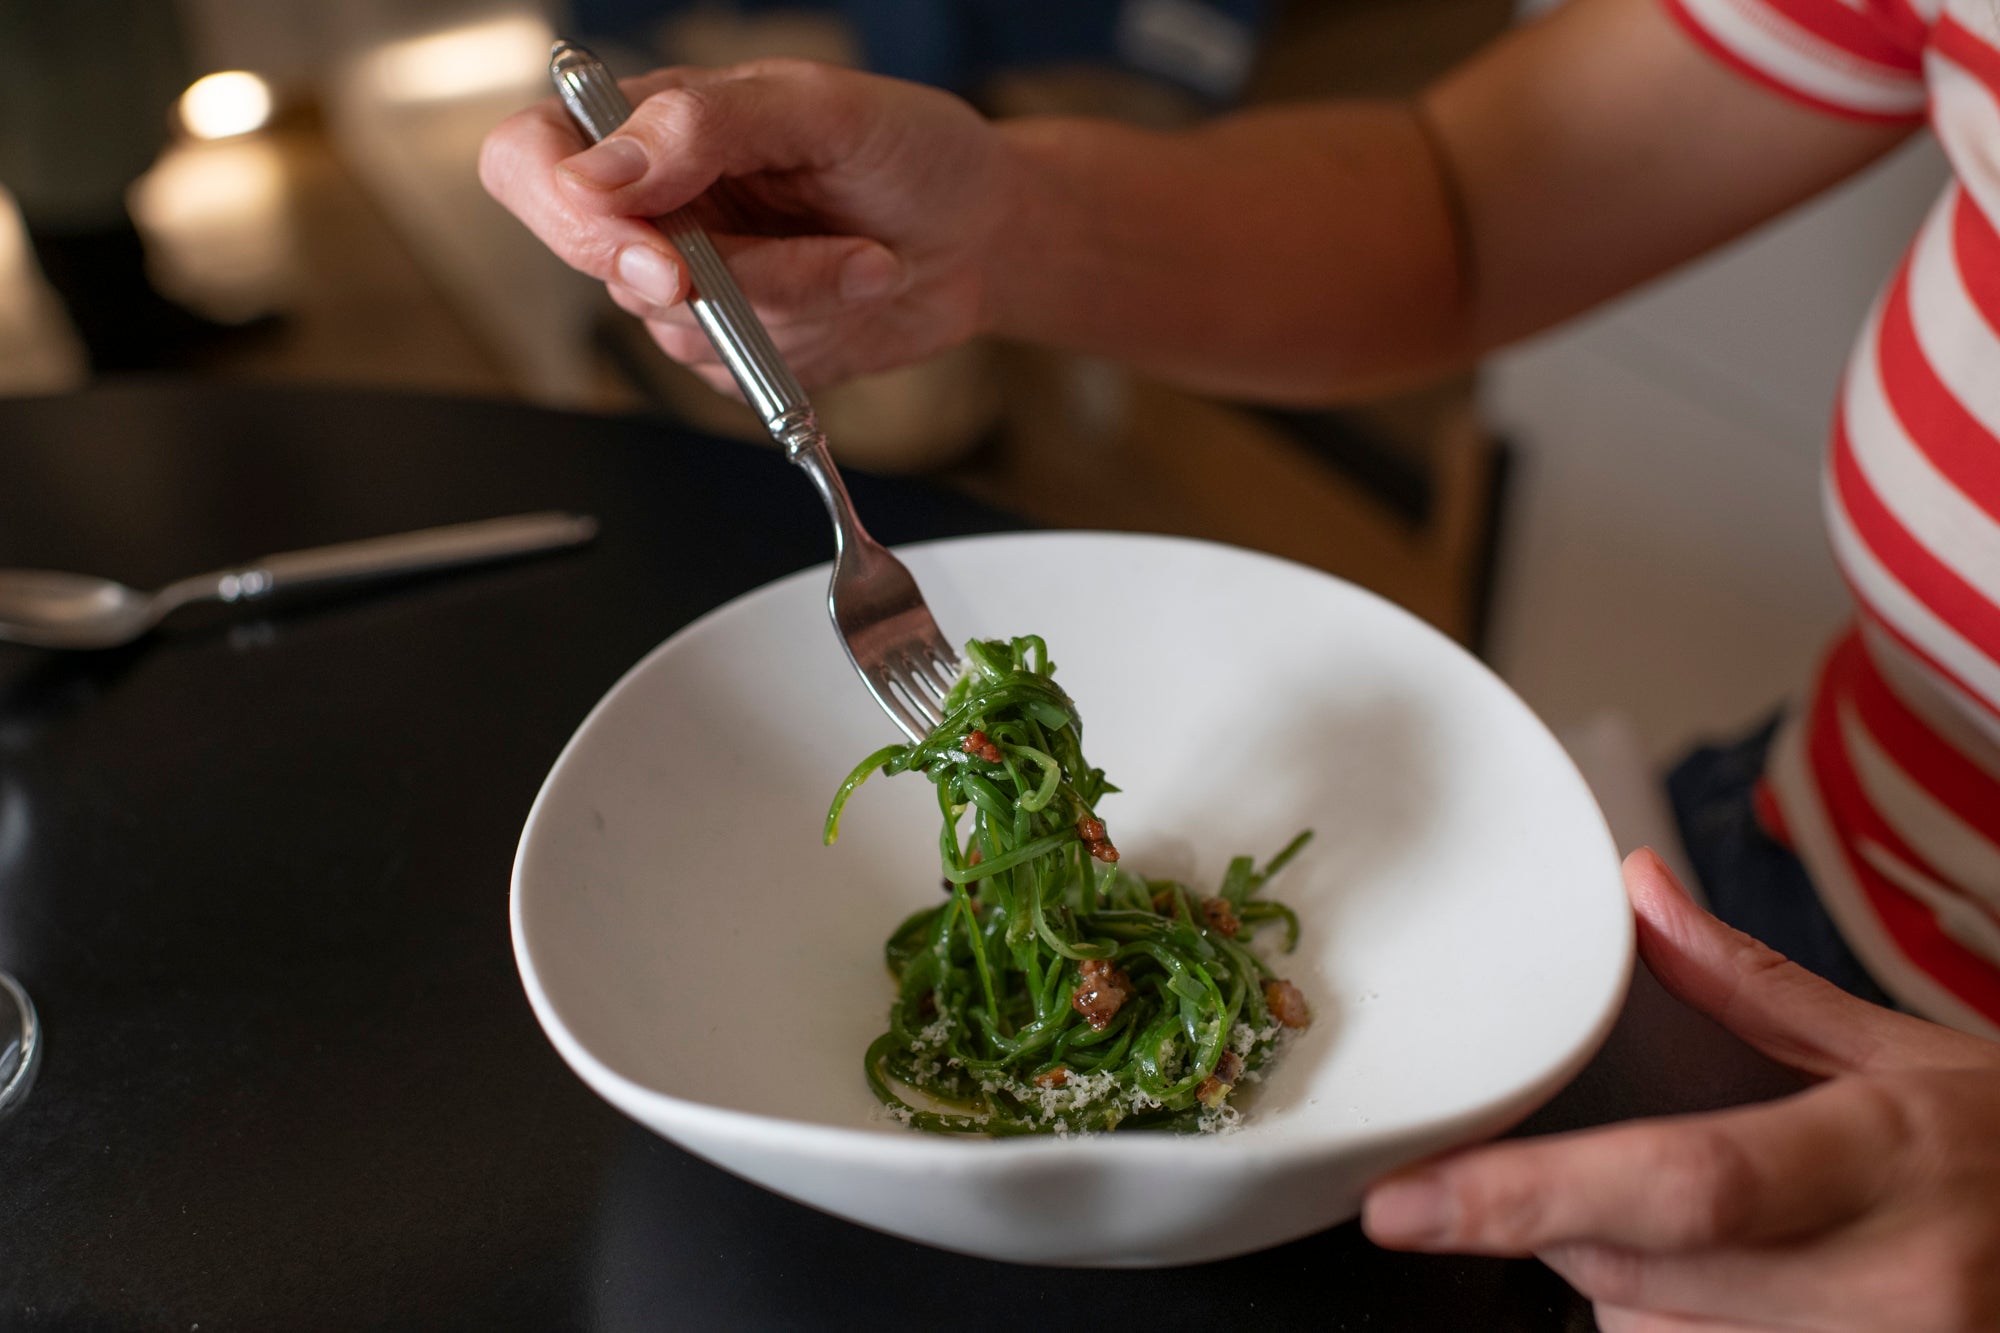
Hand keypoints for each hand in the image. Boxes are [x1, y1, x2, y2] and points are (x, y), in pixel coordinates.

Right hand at [479, 60, 1011, 391]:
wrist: (982, 231)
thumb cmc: (910, 149)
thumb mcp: (821, 107)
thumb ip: (706, 125)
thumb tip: (599, 172)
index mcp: (648, 126)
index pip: (530, 162)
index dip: (563, 213)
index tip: (650, 247)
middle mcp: (653, 208)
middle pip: (607, 265)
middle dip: (713, 275)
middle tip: (799, 259)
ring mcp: (690, 288)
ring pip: (687, 328)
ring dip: (794, 299)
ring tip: (869, 255)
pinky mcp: (735, 352)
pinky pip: (738, 374)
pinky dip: (810, 342)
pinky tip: (856, 290)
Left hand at [1362, 848, 1999, 1331]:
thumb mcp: (1904, 1053)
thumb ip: (1755, 986)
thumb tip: (1642, 897)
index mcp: (1889, 1160)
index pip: (1682, 1183)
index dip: (1526, 1197)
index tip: (1404, 1202)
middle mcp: (1892, 1289)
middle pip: (1641, 1275)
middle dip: (1556, 1226)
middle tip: (1538, 1175)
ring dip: (1623, 1285)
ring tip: (1699, 1228)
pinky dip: (1677, 1326)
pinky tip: (1721, 1284)